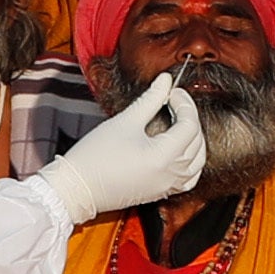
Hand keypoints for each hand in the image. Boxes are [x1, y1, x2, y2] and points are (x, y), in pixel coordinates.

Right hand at [35, 71, 210, 225]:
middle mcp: (171, 175)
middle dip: (189, 117)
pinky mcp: (160, 193)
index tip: (172, 91)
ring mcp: (167, 187)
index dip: (184, 103)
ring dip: (194, 139)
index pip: (190, 125)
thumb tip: (165, 80)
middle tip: (173, 101)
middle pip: (197, 141)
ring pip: (197, 161)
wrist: (76, 189)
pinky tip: (179, 149)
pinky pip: (189, 178)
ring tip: (178, 122)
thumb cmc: (95, 156)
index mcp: (164, 157)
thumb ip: (150, 99)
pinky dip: (190, 161)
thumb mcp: (125, 121)